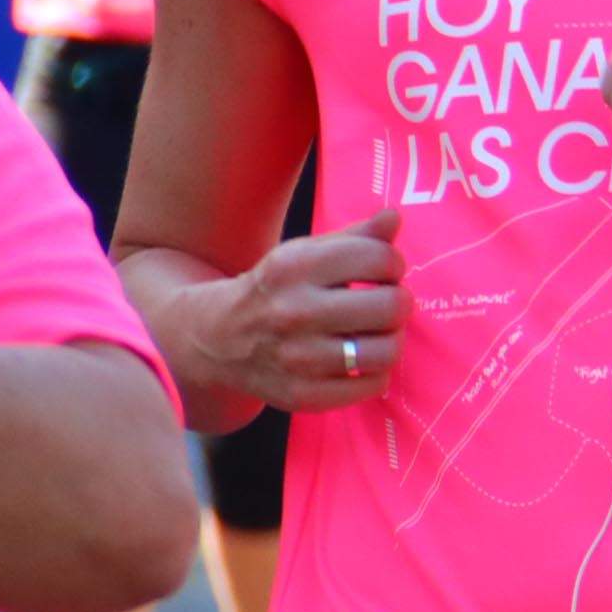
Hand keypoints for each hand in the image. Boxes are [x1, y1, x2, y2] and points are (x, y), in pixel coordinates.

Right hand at [187, 211, 405, 412]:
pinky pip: (372, 385)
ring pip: (385, 351)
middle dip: (397, 302)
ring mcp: (296, 357)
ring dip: (390, 339)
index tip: (382, 272)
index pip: (380, 259)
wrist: (214, 337)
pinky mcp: (301, 394)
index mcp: (295, 266)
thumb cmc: (276, 288)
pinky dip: (377, 373)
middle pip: (391, 307)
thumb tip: (394, 217)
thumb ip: (356, 236)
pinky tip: (361, 360)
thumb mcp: (307, 252)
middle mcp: (293, 311)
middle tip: (383, 304)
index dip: (392, 264)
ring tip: (375, 332)